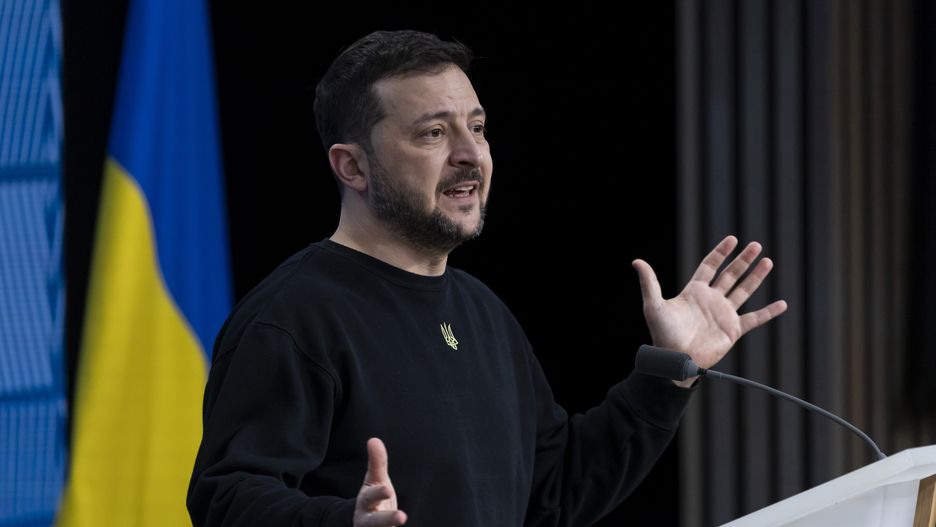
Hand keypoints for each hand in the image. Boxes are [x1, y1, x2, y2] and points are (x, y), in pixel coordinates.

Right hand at [354, 438, 406, 525]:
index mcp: (366, 503)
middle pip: (375, 523)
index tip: (388, 490)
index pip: (371, 497)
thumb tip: (374, 439)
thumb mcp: (375, 481)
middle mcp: (367, 521)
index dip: (379, 494)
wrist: (362, 522)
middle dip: (387, 520)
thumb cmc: (374, 499)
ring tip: (404, 521)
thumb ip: (377, 463)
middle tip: (402, 517)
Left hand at [632, 235, 786, 386]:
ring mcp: (723, 314)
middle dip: (743, 260)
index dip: (720, 253)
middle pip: (730, 275)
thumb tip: (636, 261)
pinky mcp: (732, 330)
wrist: (674, 359)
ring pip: (744, 291)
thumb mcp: (654, 305)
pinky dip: (769, 312)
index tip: (732, 239)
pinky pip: (754, 319)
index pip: (710, 266)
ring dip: (756, 277)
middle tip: (756, 245)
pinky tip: (782, 304)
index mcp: (694, 291)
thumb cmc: (662, 334)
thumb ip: (649, 282)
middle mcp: (711, 300)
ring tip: (768, 261)